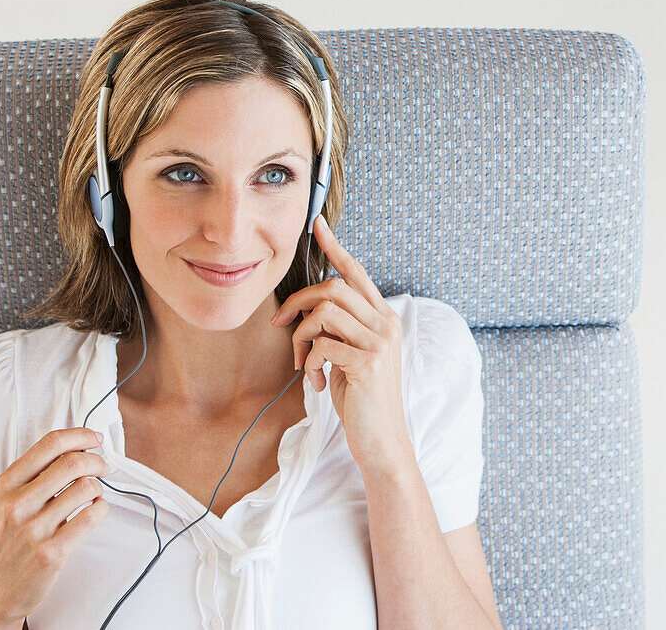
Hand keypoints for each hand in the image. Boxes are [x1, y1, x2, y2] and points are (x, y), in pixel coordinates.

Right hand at [0, 427, 108, 624]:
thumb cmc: (10, 537)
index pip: (50, 444)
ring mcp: (34, 528)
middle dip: (97, 461)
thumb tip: (81, 445)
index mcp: (7, 484)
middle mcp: (17, 503)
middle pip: (73, 462)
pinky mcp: (51, 551)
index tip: (95, 439)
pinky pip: (91, 516)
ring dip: (99, 487)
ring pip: (86, 487)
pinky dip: (101, 508)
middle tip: (103, 468)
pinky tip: (95, 510)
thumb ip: (37, 472)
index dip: (81, 436)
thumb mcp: (9, 499)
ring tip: (94, 494)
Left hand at [270, 214, 408, 470]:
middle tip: (280, 326)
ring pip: (325, 312)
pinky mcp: (367, 363)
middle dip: (297, 303)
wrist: (383, 440)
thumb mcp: (354, 356)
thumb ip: (342, 330)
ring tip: (301, 363)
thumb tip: (310, 310)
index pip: (357, 272)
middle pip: (333, 287)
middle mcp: (385, 324)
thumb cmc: (363, 399)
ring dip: (300, 337)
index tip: (317, 225)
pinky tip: (316, 384)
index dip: (336, 247)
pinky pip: (321, 345)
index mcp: (384, 318)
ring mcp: (379, 342)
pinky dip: (308, 364)